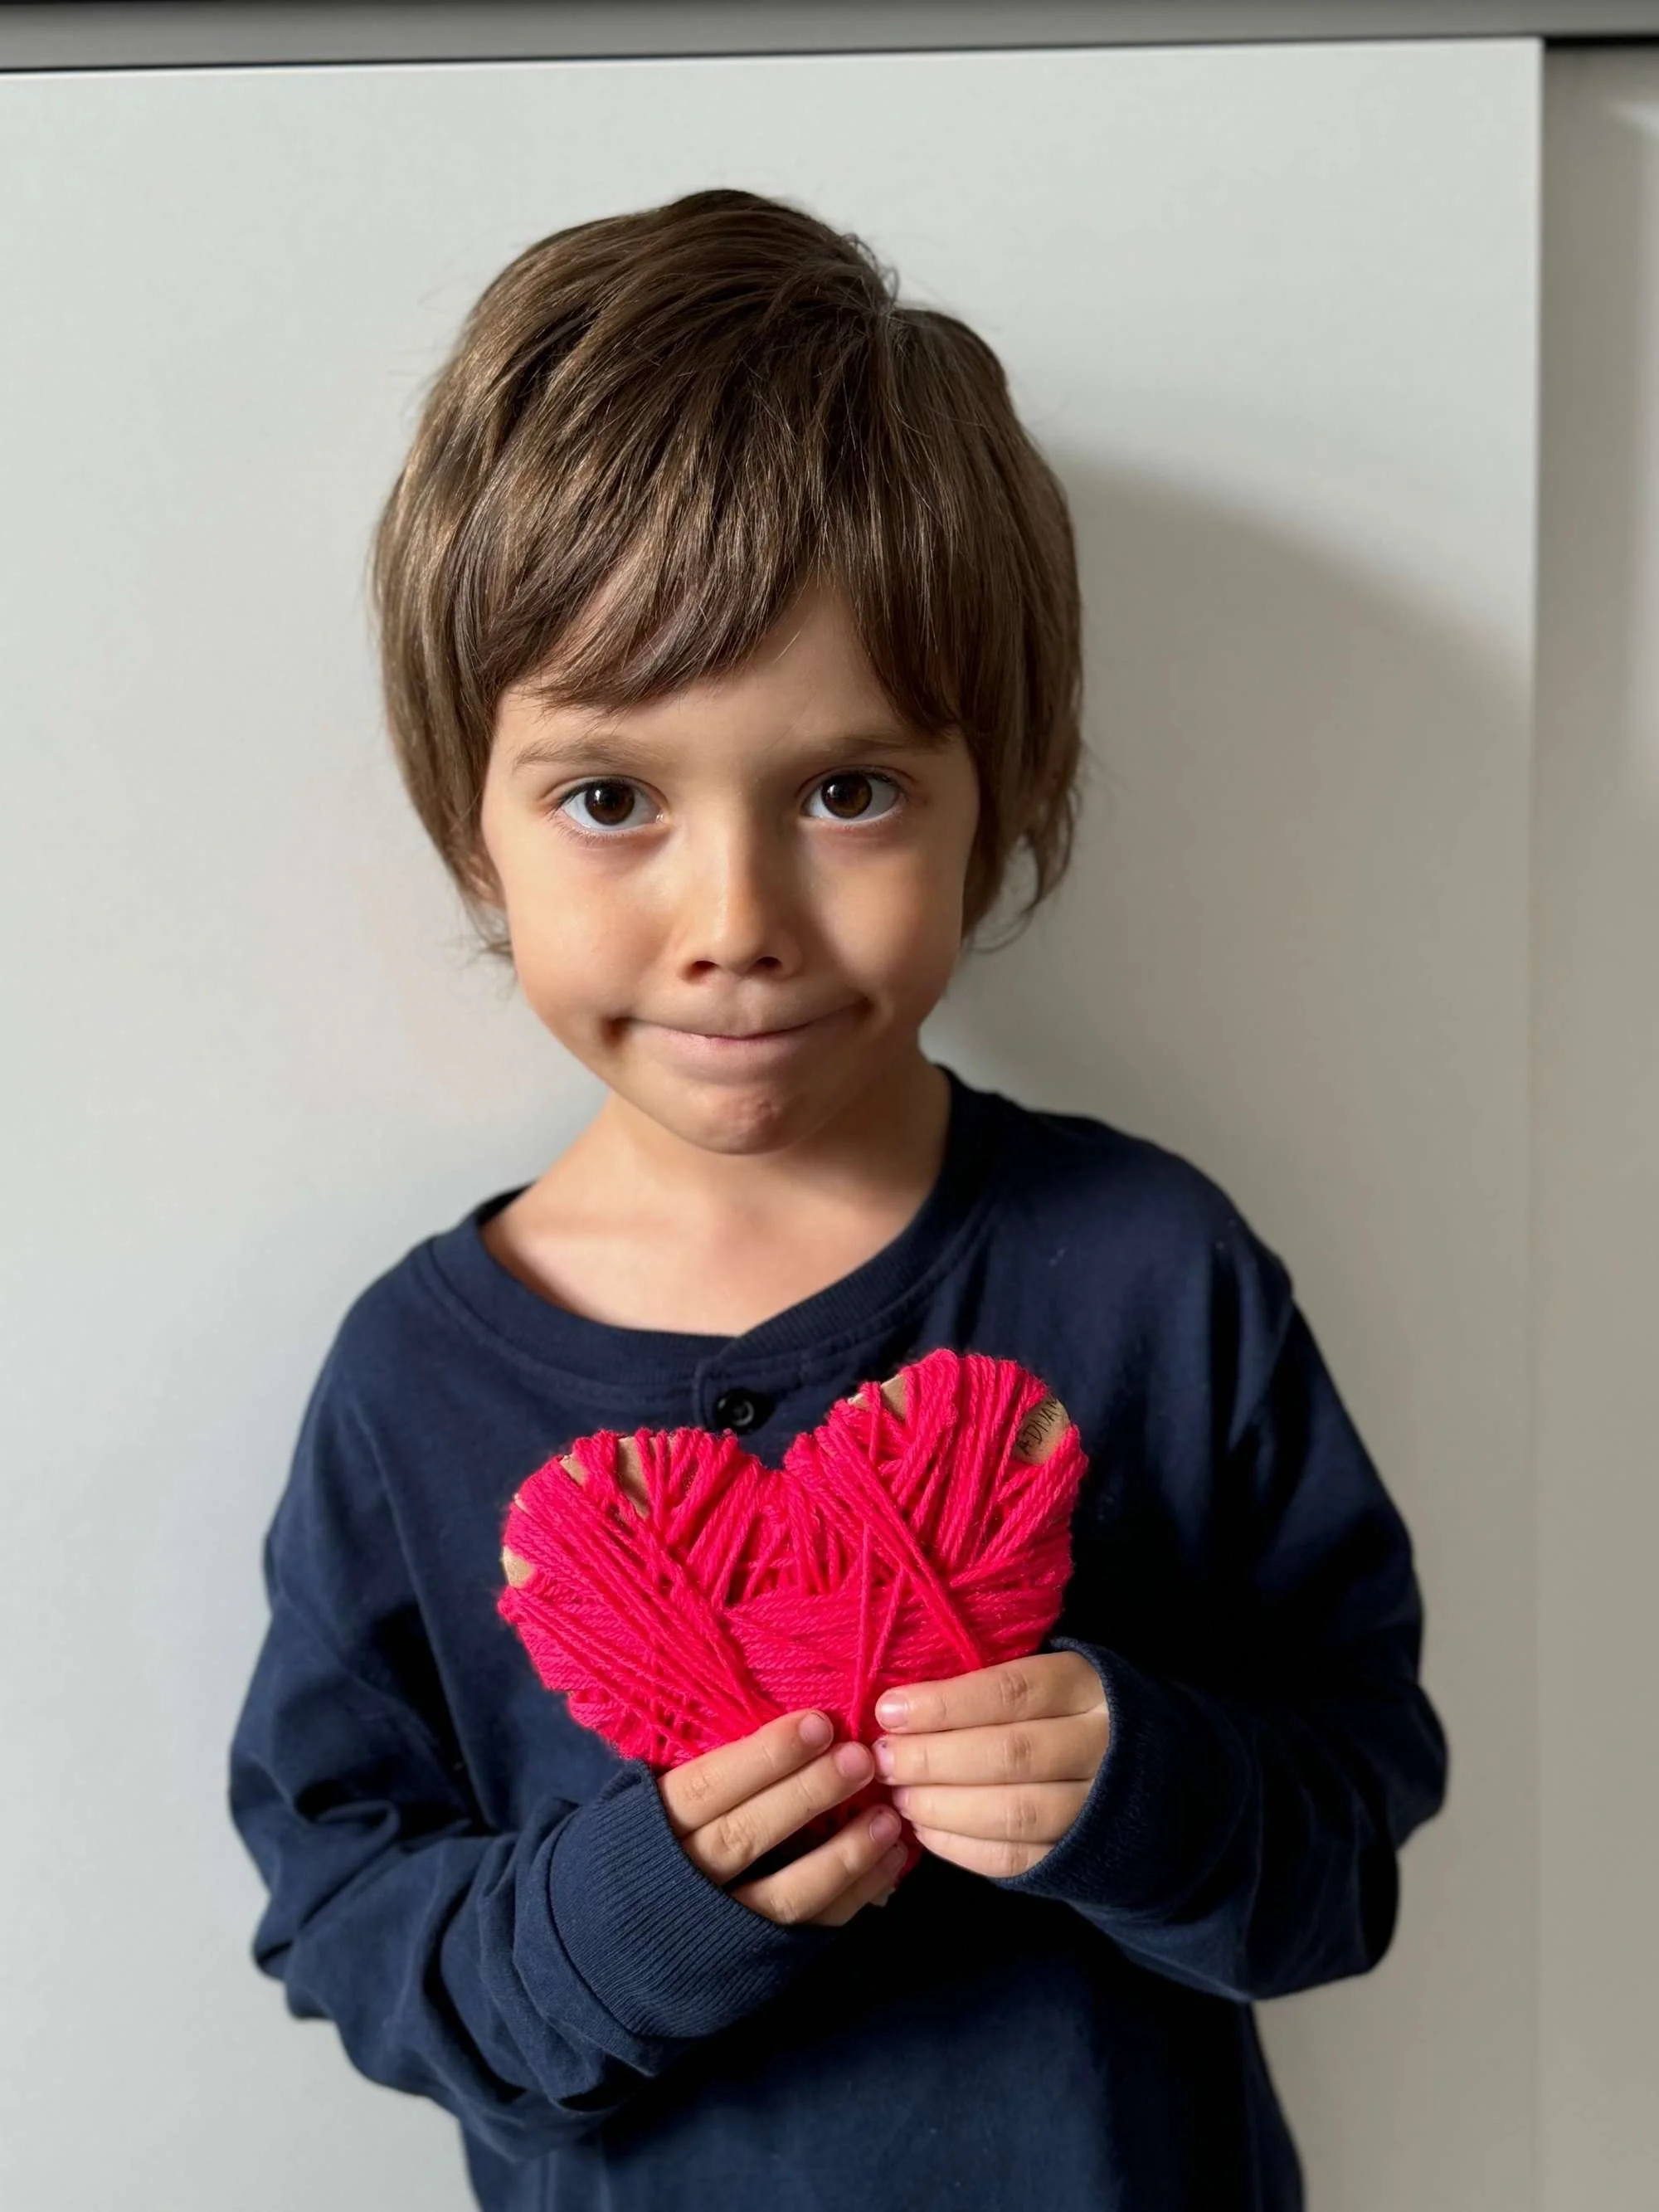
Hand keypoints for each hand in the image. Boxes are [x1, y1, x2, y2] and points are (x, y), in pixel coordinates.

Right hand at [506, 1437, 905, 1925]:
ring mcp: (719, 1931)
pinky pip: (809, 1934)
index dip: (763, 1756)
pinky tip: (892, 1865)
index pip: (706, 1788)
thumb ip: (681, 1766)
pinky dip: (853, 1898)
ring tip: (893, 1817)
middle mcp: (682, 1882)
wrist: (587, 1958)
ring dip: (845, 1854)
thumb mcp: (630, 1805)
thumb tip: (746, 1706)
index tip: (816, 1722)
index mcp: (647, 1831)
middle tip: (865, 1756)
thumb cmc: (622, 1853)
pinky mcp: (751, 1964)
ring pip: (786, 1895)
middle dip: (809, 1795)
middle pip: (747, 1836)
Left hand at [870, 1651, 1109, 1877]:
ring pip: (1013, 1813)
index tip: (889, 1711)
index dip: (946, 1704)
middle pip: (1010, 1754)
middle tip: (882, 1760)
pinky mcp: (1081, 1856)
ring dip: (943, 1806)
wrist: (1151, 1779)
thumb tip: (902, 1704)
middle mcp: (1101, 1747)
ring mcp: (1096, 1809)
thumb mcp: (1048, 1679)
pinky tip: (924, 1830)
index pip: (1012, 1692)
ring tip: (898, 1796)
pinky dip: (961, 1847)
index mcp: (1087, 1688)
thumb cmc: (1070, 1712)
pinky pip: (1016, 1858)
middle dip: (933, 1759)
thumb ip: (990, 1686)